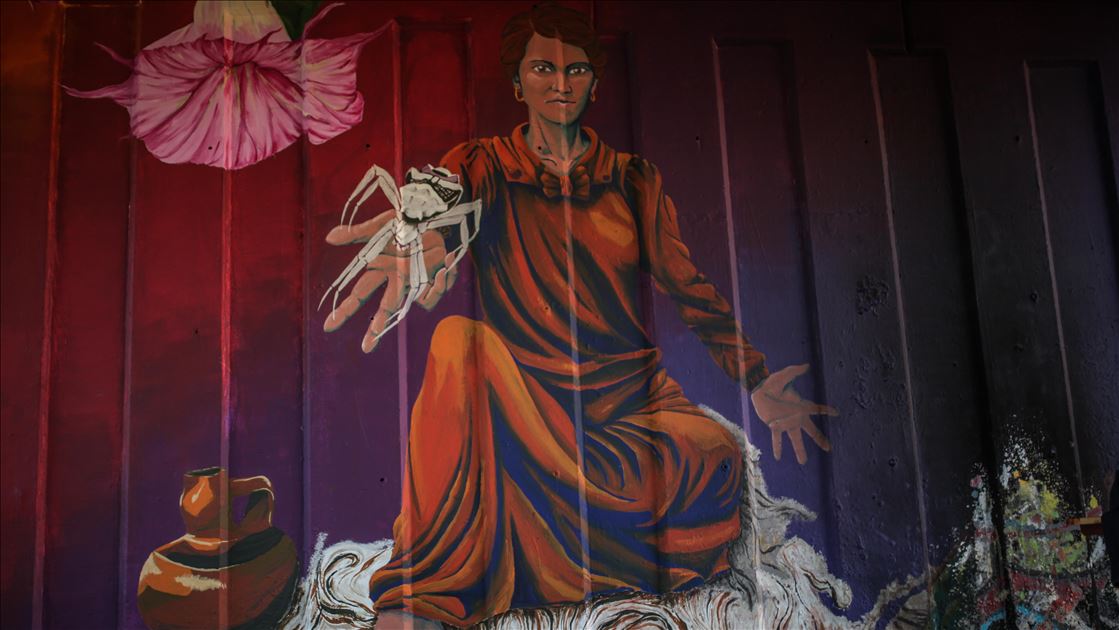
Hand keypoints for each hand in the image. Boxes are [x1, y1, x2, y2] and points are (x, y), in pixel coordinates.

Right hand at [322, 210, 458, 352]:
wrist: (429, 212)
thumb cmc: (403, 221)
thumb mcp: (378, 227)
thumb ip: (355, 234)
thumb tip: (328, 238)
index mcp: (380, 270)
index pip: (359, 294)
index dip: (345, 310)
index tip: (329, 326)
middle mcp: (397, 280)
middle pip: (384, 310)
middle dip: (376, 330)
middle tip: (367, 348)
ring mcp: (416, 282)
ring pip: (415, 305)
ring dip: (427, 298)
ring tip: (434, 280)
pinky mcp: (435, 278)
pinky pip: (437, 292)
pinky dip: (443, 282)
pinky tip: (447, 263)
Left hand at [750, 364, 837, 464]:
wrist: (759, 389)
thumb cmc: (773, 382)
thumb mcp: (784, 376)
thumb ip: (794, 371)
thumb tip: (806, 365)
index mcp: (801, 406)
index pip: (817, 409)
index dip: (827, 411)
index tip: (837, 413)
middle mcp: (795, 417)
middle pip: (810, 431)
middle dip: (819, 439)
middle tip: (828, 449)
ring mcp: (786, 423)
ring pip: (795, 439)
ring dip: (799, 450)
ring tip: (803, 462)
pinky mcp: (774, 426)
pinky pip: (777, 439)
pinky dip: (777, 447)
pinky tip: (778, 457)